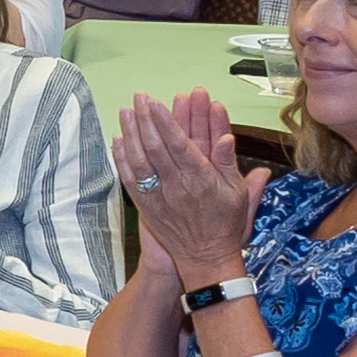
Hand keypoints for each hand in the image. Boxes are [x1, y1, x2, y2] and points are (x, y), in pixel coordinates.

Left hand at [114, 89, 257, 288]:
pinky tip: (119, 141)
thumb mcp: (237, 193)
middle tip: (139, 97)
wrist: (206, 259)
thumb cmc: (225, 224)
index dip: (166, 122)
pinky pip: (131, 180)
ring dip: (131, 134)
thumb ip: (228, 162)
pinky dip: (122, 160)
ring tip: (125, 112)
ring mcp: (158, 197)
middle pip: (156, 148)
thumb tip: (227, 137)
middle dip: (146, 120)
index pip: (179, 144)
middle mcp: (176, 186)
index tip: (156, 103)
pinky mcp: (146, 207)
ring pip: (139, 161)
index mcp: (200, 179)